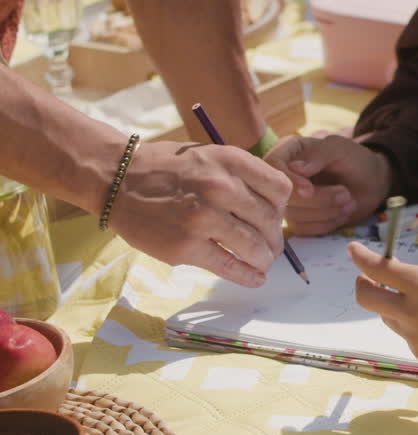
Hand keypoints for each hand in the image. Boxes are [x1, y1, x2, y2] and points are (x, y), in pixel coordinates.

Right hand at [109, 141, 291, 284]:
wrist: (119, 179)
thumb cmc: (167, 169)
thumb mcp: (209, 156)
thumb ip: (240, 176)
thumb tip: (274, 208)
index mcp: (230, 161)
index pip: (280, 190)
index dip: (281, 207)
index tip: (273, 216)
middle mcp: (220, 187)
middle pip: (271, 221)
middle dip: (274, 239)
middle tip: (271, 247)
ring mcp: (203, 218)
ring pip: (254, 247)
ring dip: (263, 259)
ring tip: (261, 262)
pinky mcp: (186, 247)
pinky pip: (229, 266)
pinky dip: (247, 276)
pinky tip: (254, 278)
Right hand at [264, 134, 391, 234]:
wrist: (372, 184)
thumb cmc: (356, 161)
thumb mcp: (341, 149)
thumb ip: (319, 154)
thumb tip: (294, 168)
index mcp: (289, 151)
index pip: (272, 165)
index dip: (289, 181)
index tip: (309, 190)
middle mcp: (284, 175)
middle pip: (283, 195)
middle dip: (318, 200)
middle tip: (346, 194)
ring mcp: (289, 200)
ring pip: (294, 215)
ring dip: (326, 212)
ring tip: (349, 202)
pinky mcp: (298, 220)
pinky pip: (303, 229)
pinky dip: (326, 224)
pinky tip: (342, 214)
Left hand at [348, 240, 417, 371]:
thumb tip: (401, 286)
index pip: (378, 269)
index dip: (360, 257)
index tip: (353, 249)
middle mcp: (412, 312)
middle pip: (366, 298)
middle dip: (362, 285)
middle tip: (368, 279)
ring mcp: (414, 337)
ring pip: (389, 317)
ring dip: (395, 307)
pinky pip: (409, 336)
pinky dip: (417, 328)